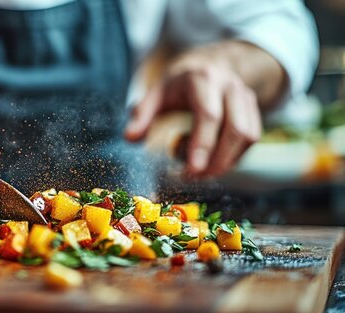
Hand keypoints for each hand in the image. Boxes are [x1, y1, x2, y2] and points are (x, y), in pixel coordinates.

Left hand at [125, 57, 261, 177]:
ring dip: (227, 161)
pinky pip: (252, 138)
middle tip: (194, 177)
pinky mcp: (254, 110)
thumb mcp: (157, 92)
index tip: (192, 170)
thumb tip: (130, 138)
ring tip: (202, 172)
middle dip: (218, 160)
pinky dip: (234, 156)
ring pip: (248, 135)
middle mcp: (230, 87)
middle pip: (236, 129)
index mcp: (203, 80)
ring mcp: (246, 97)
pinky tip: (214, 161)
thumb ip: (142, 114)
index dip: (202, 144)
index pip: (209, 115)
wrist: (210, 63)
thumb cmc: (179, 83)